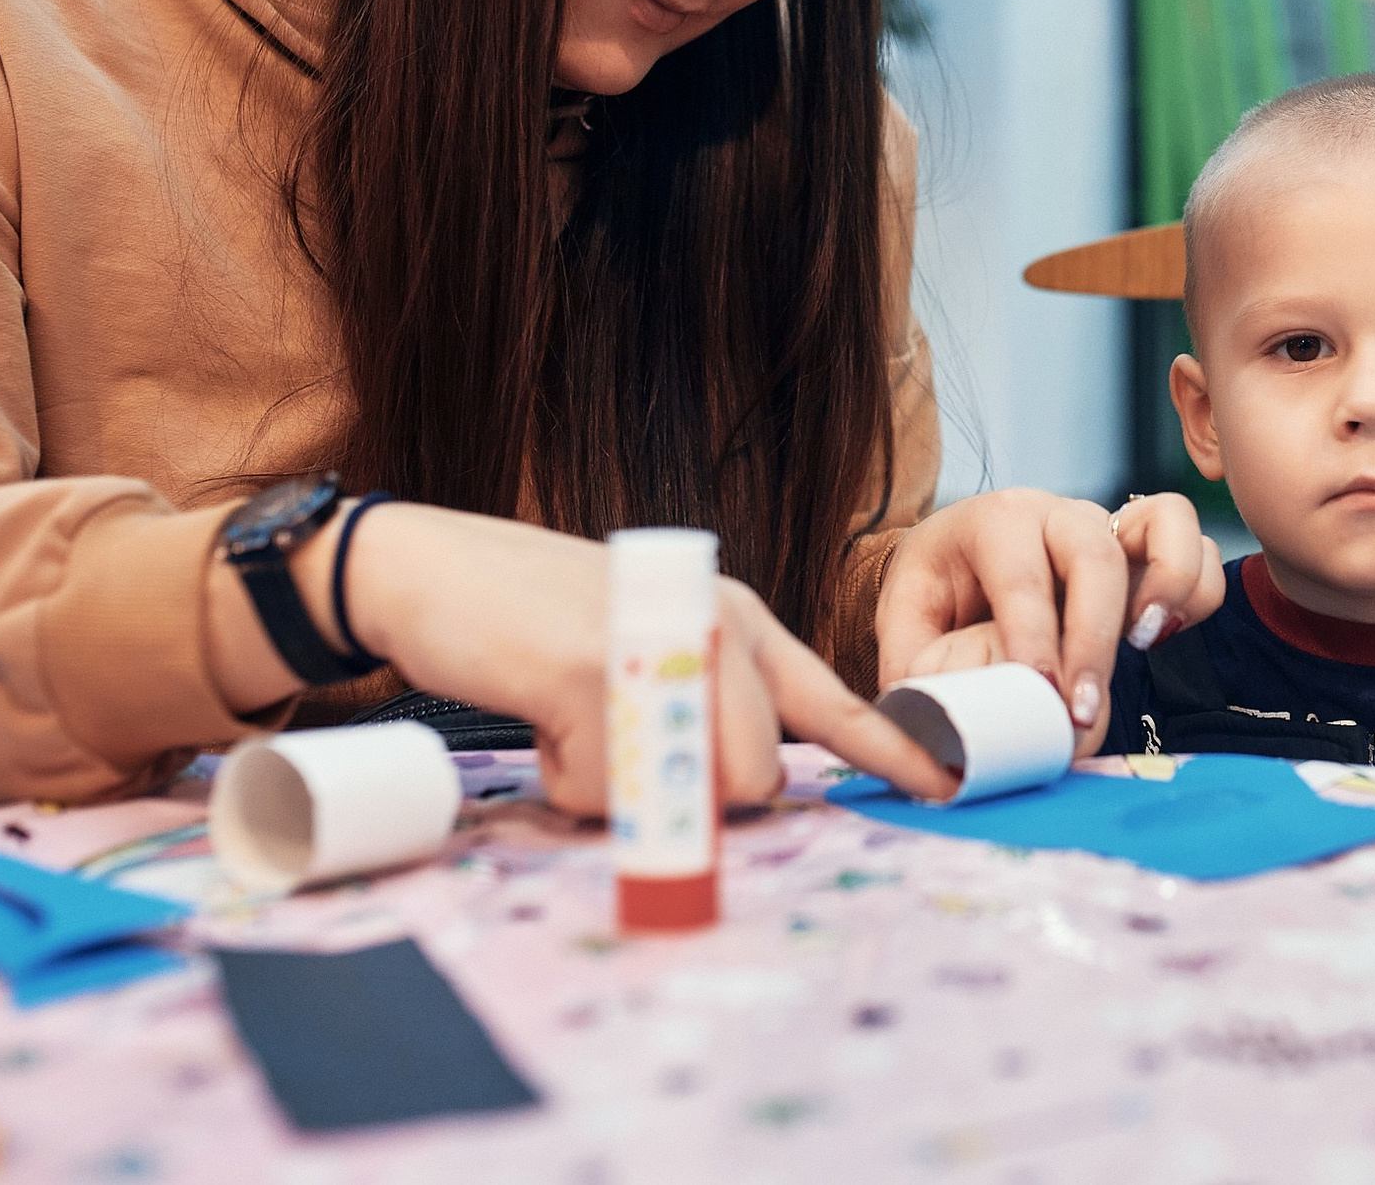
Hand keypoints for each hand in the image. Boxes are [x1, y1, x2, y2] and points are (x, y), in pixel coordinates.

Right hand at [203, 503, 957, 816]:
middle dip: (699, 802)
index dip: (888, 750)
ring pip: (697, 783)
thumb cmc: (536, 625)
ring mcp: (660, 644)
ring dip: (631, 793)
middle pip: (759, 774)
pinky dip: (570, 785)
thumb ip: (697, 711)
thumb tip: (732, 795)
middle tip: (627, 765)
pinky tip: (546, 727)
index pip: (832, 697)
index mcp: (739, 619)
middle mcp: (716, 625)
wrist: (429, 573)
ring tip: (581, 737)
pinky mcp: (593, 671)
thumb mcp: (643, 654)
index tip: (945, 786)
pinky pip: (607, 787)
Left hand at [874, 489, 1225, 753]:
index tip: (1043, 698)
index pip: (1022, 577)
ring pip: (1166, 524)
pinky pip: (1195, 547)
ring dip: (1166, 586)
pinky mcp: (1143, 544)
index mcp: (994, 520)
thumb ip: (918, 670)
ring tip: (1143, 645)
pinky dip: (1195, 588)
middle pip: (1096, 556)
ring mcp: (1107, 522)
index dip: (1036, 640)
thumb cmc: (937, 588)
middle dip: (1093, 639)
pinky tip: (1163, 636)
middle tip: (1082, 710)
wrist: (959, 555)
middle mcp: (1057, 512)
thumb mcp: (906, 620)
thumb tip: (940, 736)